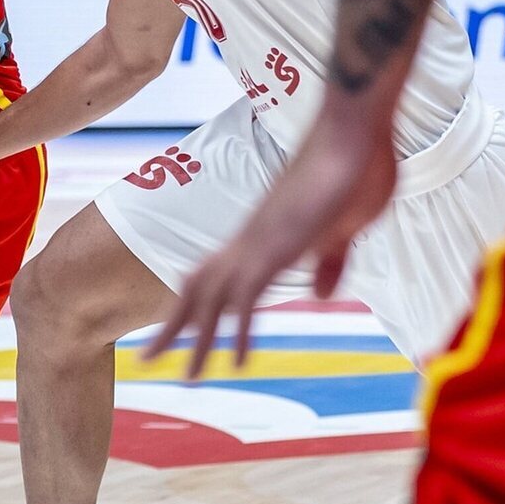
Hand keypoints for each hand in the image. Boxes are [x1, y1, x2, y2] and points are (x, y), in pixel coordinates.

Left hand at [143, 111, 395, 379]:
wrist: (357, 125)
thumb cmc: (357, 166)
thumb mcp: (347, 227)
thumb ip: (331, 260)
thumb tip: (319, 294)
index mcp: (262, 235)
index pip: (214, 275)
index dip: (191, 304)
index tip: (174, 331)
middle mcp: (251, 239)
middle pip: (197, 288)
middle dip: (173, 327)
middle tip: (146, 360)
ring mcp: (261, 241)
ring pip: (213, 298)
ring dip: (196, 339)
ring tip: (186, 378)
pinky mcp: (280, 246)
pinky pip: (248, 298)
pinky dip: (237, 333)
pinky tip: (235, 363)